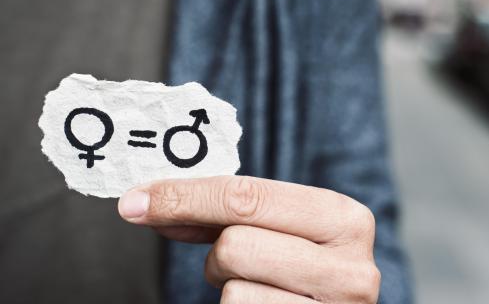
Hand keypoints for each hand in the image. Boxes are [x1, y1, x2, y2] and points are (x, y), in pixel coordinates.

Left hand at [118, 176, 379, 302]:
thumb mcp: (272, 228)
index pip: (246, 196)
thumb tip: (145, 202)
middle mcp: (352, 268)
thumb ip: (220, 212)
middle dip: (217, 253)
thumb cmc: (293, 268)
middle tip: (228, 261)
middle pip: (235, 244)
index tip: (136, 202)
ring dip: (228, 288)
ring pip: (233, 290)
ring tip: (256, 287)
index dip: (182, 197)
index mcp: (343, 218)